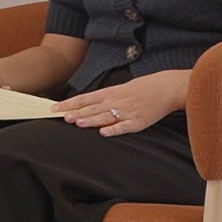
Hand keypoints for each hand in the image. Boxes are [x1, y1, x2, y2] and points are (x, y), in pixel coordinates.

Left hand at [52, 69, 189, 136]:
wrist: (165, 88)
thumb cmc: (142, 88)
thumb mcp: (121, 89)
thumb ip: (105, 98)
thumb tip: (87, 104)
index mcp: (110, 93)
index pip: (85, 99)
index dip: (69, 104)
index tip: (55, 108)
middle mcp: (115, 102)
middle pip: (92, 109)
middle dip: (76, 113)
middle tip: (62, 117)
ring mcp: (126, 112)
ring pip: (105, 117)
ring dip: (90, 120)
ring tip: (77, 123)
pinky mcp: (137, 122)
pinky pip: (123, 127)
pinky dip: (114, 130)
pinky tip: (104, 133)